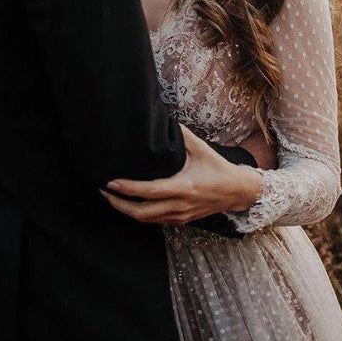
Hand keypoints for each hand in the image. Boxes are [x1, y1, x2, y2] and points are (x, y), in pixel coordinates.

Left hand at [100, 126, 262, 224]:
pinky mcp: (182, 220)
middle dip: (119, 204)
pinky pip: (155, 221)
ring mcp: (180, 216)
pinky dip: (140, 214)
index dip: (127, 189)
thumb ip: (182, 135)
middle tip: (104, 192)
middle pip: (141, 213)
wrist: (237, 192)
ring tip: (112, 198)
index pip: (148, 191)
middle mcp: (179, 205)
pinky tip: (131, 204)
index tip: (110, 183)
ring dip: (127, 210)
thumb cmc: (219, 168)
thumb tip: (166, 119)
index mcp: (183, 187)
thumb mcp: (202, 148)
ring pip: (146, 220)